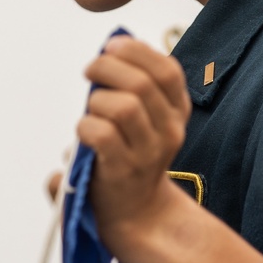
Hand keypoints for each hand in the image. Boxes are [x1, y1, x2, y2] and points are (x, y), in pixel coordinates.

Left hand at [78, 36, 191, 248]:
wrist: (137, 214)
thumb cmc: (130, 157)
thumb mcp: (145, 120)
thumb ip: (134, 87)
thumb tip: (109, 52)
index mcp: (177, 111)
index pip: (167, 70)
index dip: (136, 51)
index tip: (111, 47)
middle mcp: (169, 131)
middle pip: (141, 83)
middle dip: (107, 68)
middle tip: (90, 72)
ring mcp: (148, 153)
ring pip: (123, 107)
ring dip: (96, 101)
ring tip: (90, 111)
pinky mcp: (123, 171)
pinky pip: (102, 135)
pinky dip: (85, 127)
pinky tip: (85, 135)